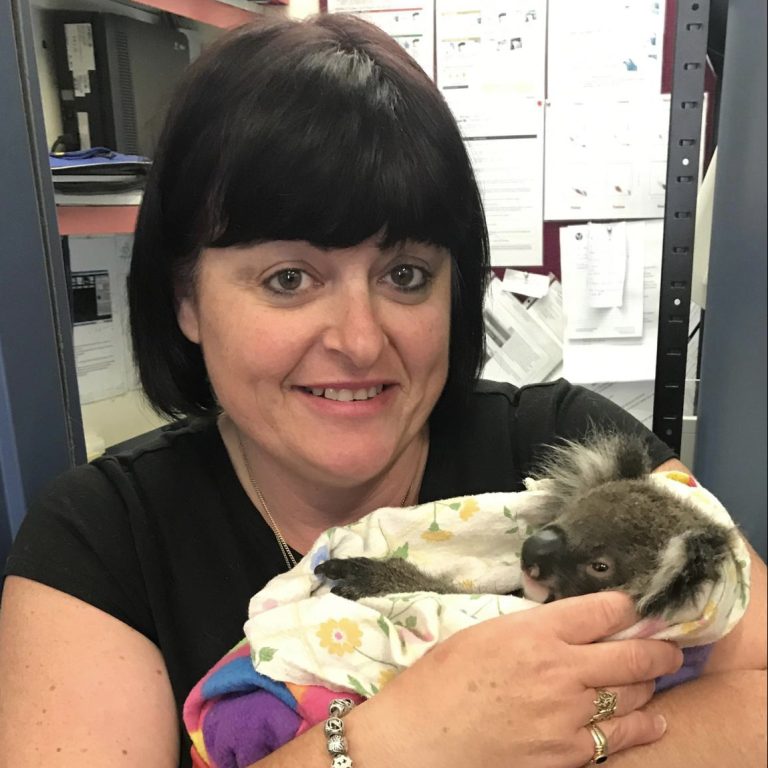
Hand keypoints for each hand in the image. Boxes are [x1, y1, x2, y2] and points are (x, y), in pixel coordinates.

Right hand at [346, 591, 682, 767]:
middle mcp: (560, 669)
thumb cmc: (441, 680)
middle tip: (670, 645)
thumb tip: (564, 624)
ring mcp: (568, 715)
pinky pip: (620, 737)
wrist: (422, 740)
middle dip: (658, 647)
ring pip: (633, 695)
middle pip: (632, 654)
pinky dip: (641, 726)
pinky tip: (652, 721)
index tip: (634, 607)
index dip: (625, 606)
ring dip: (650, 684)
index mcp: (535, 631)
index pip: (603, 610)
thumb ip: (531, 627)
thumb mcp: (483, 633)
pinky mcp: (568, 753)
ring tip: (657, 676)